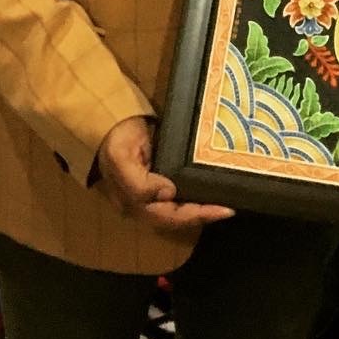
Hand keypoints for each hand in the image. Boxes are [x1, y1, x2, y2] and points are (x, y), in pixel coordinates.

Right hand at [95, 116, 233, 230]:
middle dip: (202, 215)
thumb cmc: (115, 138)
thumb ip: (139, 182)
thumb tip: (168, 193)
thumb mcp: (121, 157)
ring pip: (179, 209)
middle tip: (229, 209)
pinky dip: (195, 196)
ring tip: (225, 203)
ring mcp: (150, 193)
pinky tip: (210, 190)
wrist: (109, 120)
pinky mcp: (158, 180)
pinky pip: (179, 195)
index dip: (196, 216)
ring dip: (201, 208)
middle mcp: (143, 204)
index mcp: (133, 203)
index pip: (168, 217)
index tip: (223, 211)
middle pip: (176, 218)